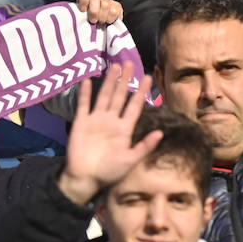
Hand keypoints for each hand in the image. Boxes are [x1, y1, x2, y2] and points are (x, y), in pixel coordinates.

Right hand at [57, 64, 157, 205]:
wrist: (86, 178)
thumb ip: (144, 146)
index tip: (148, 77)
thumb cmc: (109, 172)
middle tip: (130, 63)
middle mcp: (111, 121)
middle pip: (120, 96)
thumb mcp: (130, 160)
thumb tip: (161, 133)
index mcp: (125, 129)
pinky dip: (86, 93)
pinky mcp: (81, 123)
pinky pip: (84, 105)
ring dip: (109, 82)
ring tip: (115, 67)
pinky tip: (89, 81)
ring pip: (104, 96)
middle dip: (125, 80)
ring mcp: (96, 121)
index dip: (141, 92)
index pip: (135, 106)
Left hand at [76, 0, 122, 25]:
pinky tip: (107, 22)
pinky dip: (110, 19)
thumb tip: (79, 15)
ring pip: (105, 4)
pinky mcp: (117, 6)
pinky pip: (114, 10)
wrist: (99, 29)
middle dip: (94, 10)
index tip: (83, 10)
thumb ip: (78, 13)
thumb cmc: (86, 22)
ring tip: (100, 22)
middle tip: (92, 20)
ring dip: (102, 16)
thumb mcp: (79, 17)